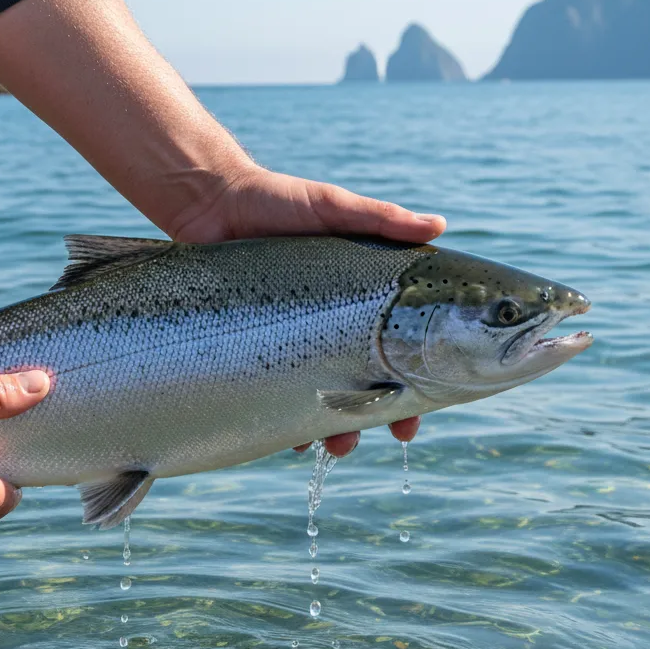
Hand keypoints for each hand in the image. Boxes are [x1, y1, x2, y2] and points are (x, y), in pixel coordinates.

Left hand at [174, 165, 438, 457]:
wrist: (211, 206)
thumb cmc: (276, 201)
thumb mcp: (332, 207)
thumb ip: (381, 220)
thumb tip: (438, 225)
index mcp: (363, 298)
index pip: (404, 346)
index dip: (421, 381)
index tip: (428, 405)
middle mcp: (334, 326)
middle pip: (370, 383)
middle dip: (384, 415)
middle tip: (397, 433)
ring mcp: (295, 342)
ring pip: (325, 401)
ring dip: (338, 430)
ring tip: (340, 447)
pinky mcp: (258, 351)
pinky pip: (277, 398)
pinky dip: (286, 424)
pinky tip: (293, 441)